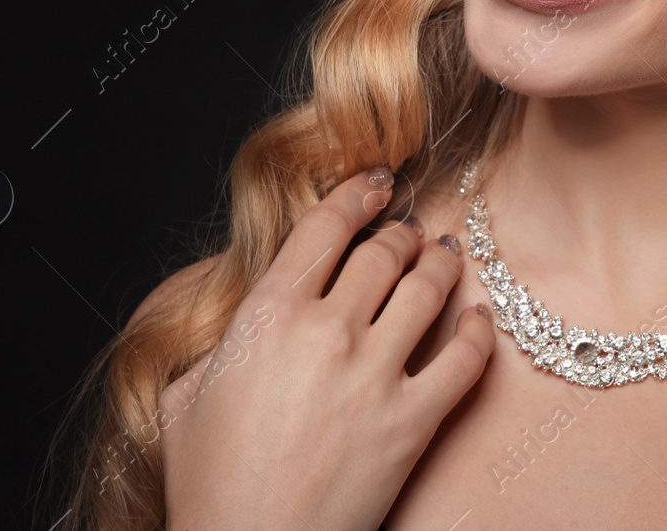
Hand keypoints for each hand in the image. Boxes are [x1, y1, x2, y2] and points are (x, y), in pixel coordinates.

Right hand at [158, 168, 493, 530]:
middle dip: (402, 232)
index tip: (376, 184)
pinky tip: (479, 318)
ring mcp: (375, 376)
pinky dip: (479, 330)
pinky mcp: (413, 422)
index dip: (356, 194)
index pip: (324, 227)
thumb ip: (225, 339)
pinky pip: (465, 359)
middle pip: (384, 251)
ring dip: (443, 263)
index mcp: (268, 316)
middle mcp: (328, 332)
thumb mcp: (187, 393)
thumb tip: (252, 311)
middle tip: (410, 230)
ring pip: (429, 290)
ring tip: (447, 255)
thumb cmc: (209, 483)